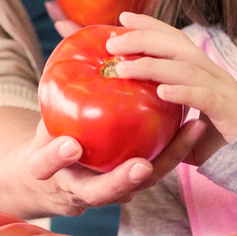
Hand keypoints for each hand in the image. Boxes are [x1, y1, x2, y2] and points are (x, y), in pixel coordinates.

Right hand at [21, 115, 209, 216]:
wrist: (57, 177)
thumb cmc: (49, 138)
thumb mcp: (42, 120)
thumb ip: (52, 98)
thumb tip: (59, 43)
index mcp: (46, 171)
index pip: (46, 167)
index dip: (57, 157)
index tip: (70, 145)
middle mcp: (79, 189)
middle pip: (101, 192)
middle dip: (122, 180)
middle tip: (141, 167)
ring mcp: (109, 191)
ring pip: (139, 185)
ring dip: (167, 161)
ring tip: (190, 131)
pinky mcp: (133, 185)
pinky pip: (156, 170)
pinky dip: (175, 151)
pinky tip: (194, 125)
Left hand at [103, 12, 236, 162]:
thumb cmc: (216, 138)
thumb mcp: (182, 122)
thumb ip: (160, 114)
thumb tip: (126, 114)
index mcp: (201, 70)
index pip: (174, 39)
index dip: (150, 26)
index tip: (122, 18)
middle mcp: (211, 72)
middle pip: (176, 46)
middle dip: (143, 39)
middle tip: (112, 43)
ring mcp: (221, 89)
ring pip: (185, 68)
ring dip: (152, 66)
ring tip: (123, 69)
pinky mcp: (228, 110)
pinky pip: (203, 97)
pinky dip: (182, 92)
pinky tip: (160, 91)